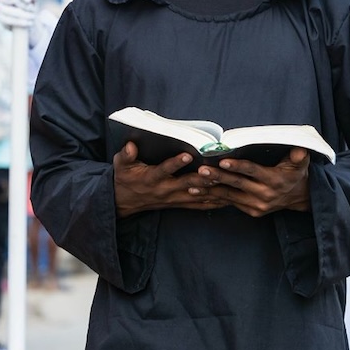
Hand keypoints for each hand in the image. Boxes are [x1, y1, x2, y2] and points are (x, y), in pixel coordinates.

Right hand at [0, 0, 43, 46]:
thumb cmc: (29, 3)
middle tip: (35, 10)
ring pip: (8, 10)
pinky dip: (19, 21)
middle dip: (25, 5)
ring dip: (23, 14)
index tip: (29, 0)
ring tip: (33, 16)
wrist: (27, 17)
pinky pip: (6, 19)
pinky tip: (28, 22)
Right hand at [113, 142, 231, 218]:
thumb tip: (130, 145)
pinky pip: (199, 204)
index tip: (187, 154)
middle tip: (217, 169)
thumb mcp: (120, 165)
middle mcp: (165, 190)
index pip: (164, 170)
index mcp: (151, 178)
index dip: (175, 163)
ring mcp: (174, 198)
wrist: (125, 201)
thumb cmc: (125, 178)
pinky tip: (228, 199)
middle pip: (187, 183)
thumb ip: (125, 155)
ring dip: (212, 189)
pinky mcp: (180, 203)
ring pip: (197, 195)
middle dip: (203, 177)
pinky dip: (214, 202)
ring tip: (228, 182)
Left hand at [190, 147, 310, 217]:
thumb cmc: (296, 173)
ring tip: (193, 183)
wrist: (299, 197)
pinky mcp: (251, 211)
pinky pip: (231, 203)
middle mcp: (264, 195)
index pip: (253, 171)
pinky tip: (200, 192)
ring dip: (211, 189)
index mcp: (274, 180)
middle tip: (201, 170)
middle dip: (218, 176)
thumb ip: (299, 157)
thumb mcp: (301, 164)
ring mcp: (257, 205)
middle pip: (237, 184)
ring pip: (230, 195)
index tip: (223, 160)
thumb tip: (300, 150)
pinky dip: (215, 197)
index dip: (238, 166)